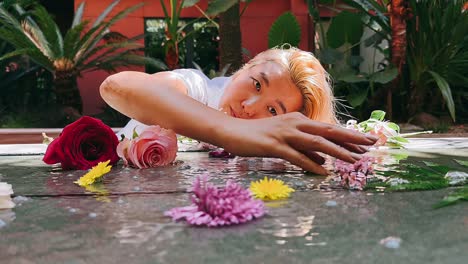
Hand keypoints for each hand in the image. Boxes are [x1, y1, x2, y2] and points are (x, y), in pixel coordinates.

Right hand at [220, 112, 377, 174]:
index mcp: (299, 121)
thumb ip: (305, 150)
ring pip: (316, 142)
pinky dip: (311, 164)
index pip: (329, 128)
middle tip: (373, 143)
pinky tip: (323, 172)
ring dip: (337, 151)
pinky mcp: (274, 145)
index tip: (367, 141)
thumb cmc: (258, 137)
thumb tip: (324, 160)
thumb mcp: (286, 142)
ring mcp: (285, 134)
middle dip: (352, 138)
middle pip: (328, 131)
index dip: (349, 136)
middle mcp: (295, 124)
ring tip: (355, 160)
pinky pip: (296, 156)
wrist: (232, 132)